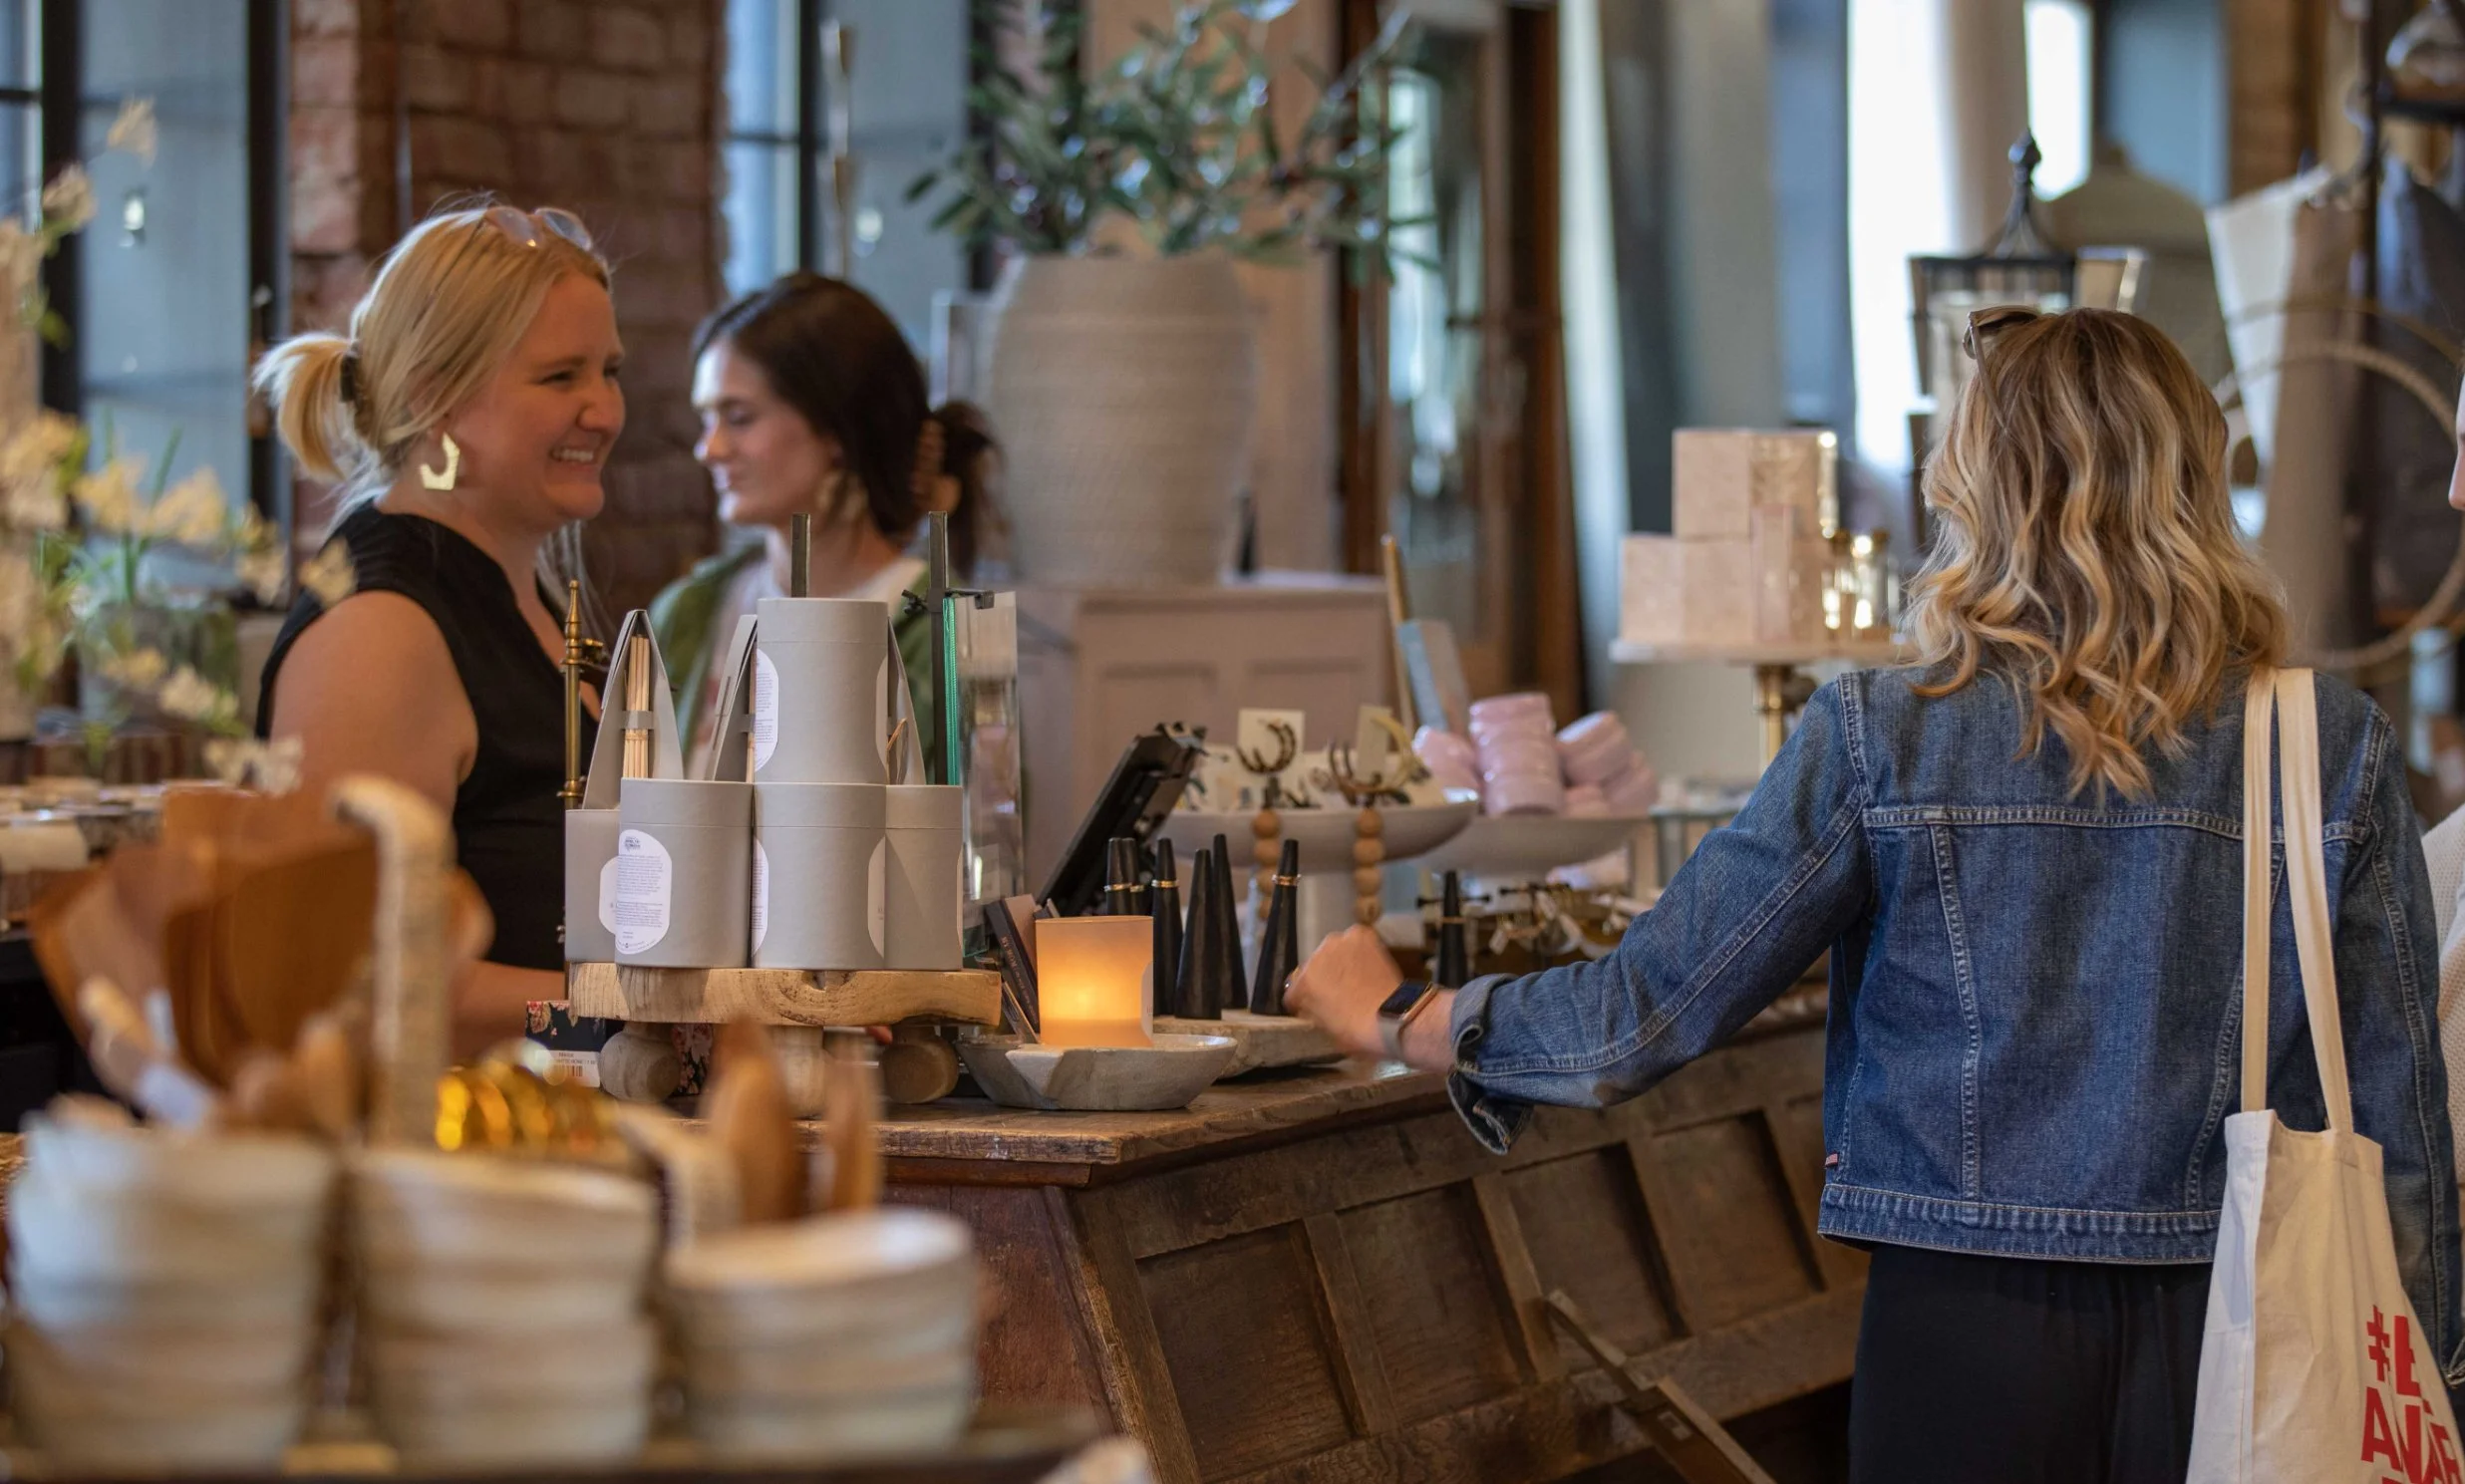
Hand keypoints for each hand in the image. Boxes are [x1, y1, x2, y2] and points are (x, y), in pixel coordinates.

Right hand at [1287, 924, 1449, 1068]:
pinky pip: (1353, 941)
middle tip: (1339, 993)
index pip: (1293, 990)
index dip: (1304, 1001)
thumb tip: (1309, 1005)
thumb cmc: (1358, 1031)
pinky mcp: (1360, 935)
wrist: (1394, 1017)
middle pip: (1313, 968)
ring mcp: (1338, 943)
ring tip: (1356, 979)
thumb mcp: (1324, 1029)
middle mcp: (1315, 957)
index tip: (1314, 1007)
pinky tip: (1366, 965)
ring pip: (1333, 952)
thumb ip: (1311, 1011)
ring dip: (1339, 962)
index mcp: (1303, 983)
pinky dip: (1358, 951)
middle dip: (1323, 979)